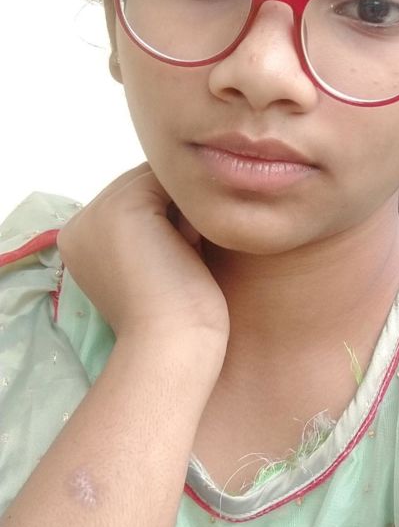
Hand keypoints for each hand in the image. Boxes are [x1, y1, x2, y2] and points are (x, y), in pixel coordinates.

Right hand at [57, 165, 228, 355]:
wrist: (170, 345)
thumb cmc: (175, 316)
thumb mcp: (155, 264)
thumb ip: (153, 229)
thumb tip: (181, 199)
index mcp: (80, 241)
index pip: (130, 202)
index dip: (166, 217)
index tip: (180, 257)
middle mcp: (80, 223)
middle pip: (141, 186)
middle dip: (173, 209)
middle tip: (186, 255)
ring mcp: (97, 212)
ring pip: (155, 181)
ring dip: (181, 210)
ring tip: (187, 252)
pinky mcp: (124, 207)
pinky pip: (167, 183)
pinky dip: (188, 210)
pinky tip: (190, 246)